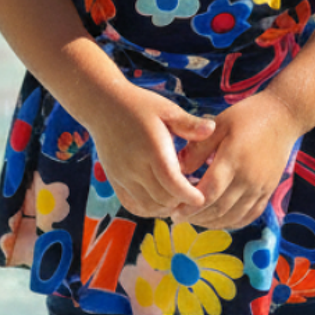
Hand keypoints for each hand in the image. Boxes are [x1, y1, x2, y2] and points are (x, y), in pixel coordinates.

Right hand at [87, 87, 214, 220]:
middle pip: (162, 198)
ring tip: (179, 199)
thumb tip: (212, 129)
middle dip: (181, 202)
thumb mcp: (166, 109)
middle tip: (194, 196)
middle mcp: (135, 166)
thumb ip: (189, 123)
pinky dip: (149, 209)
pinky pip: (132, 205)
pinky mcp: (114, 180)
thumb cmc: (139, 105)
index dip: (188, 195)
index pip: (172, 183)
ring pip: (148, 206)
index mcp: (152, 149)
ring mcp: (122, 176)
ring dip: (166, 208)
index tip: (201, 198)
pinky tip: (160, 201)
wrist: (102, 105)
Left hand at [177, 92, 301, 230]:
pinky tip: (219, 221)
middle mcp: (249, 178)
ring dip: (212, 223)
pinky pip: (251, 215)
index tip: (174, 212)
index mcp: (233, 159)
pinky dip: (233, 223)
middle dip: (197, 217)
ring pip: (234, 216)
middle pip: (220, 208)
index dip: (190, 207)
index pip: (209, 192)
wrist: (284, 116)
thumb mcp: (219, 124)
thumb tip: (177, 170)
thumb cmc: (248, 116)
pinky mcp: (269, 190)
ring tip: (195, 220)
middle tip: (179, 218)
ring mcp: (261, 186)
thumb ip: (198, 148)